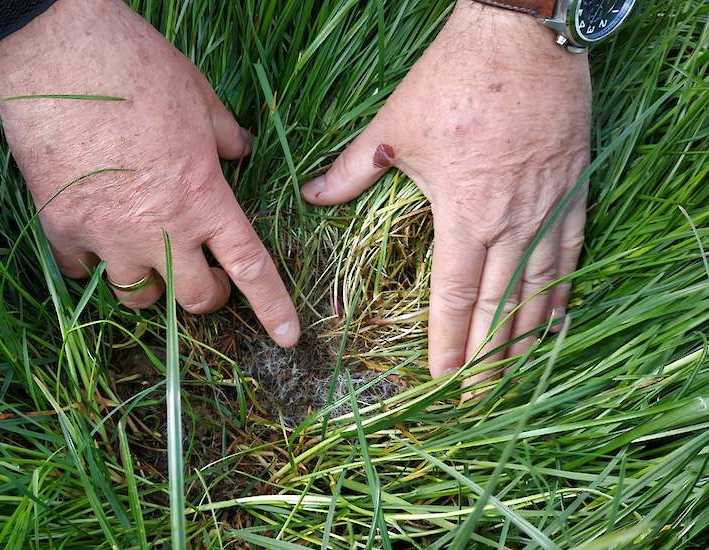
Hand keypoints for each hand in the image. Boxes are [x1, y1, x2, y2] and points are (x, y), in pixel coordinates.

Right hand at [0, 0, 299, 345]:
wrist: (59, 59)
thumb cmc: (136, 69)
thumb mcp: (197, 96)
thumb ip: (224, 135)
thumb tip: (241, 149)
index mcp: (202, 198)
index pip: (249, 266)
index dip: (272, 306)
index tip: (288, 336)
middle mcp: (159, 230)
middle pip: (192, 298)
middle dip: (205, 296)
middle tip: (203, 280)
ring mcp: (107, 236)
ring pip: (136, 297)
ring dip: (149, 285)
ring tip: (145, 256)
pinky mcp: (62, 229)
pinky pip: (80, 272)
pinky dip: (90, 263)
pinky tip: (91, 238)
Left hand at [302, 1, 590, 385]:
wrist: (522, 39)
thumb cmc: (454, 81)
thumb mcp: (394, 125)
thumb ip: (352, 169)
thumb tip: (311, 194)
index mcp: (463, 213)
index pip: (456, 295)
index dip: (450, 342)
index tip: (443, 379)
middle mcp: (511, 221)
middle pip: (501, 305)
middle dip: (489, 357)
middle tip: (480, 398)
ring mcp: (548, 207)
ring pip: (541, 287)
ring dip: (528, 334)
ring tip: (516, 372)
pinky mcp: (572, 189)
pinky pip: (572, 252)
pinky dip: (563, 289)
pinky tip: (555, 315)